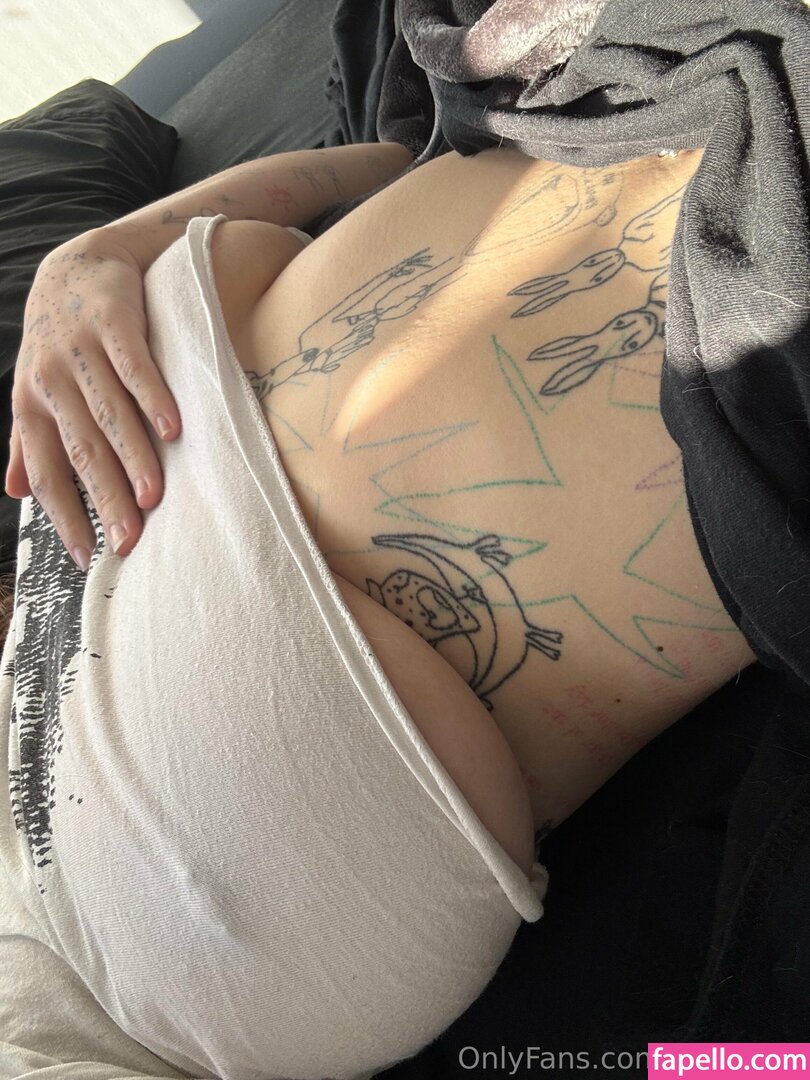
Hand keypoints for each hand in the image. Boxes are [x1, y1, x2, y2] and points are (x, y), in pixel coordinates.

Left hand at [5, 227, 181, 568]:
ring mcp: (81, 351)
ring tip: (153, 498)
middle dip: (104, 499)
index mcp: (32, 406)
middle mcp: (50, 381)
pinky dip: (152, 398)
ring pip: (108, 414)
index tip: (86, 557)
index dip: (64, 516)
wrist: (77, 265)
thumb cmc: (60, 342)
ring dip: (132, 457)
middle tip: (130, 540)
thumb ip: (30, 442)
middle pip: (81, 451)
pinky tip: (172, 430)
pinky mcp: (113, 323)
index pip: (48, 473)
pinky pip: (134, 366)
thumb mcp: (37, 390)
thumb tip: (13, 493)